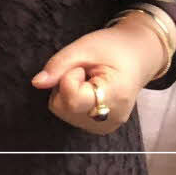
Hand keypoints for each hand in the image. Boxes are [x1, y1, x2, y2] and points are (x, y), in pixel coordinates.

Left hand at [31, 23, 159, 133]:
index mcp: (114, 96)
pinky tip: (89, 90)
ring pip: (64, 112)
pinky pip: (70, 115)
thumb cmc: (114, 48)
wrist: (138, 57)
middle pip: (64, 107)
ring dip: (67, 92)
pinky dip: (72, 101)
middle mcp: (110, 119)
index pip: (72, 100)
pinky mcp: (99, 128)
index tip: (81, 67)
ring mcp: (105, 126)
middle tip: (85, 71)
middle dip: (66, 84)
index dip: (69, 78)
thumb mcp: (84, 47)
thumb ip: (59, 65)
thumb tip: (37, 83)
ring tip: (88, 79)